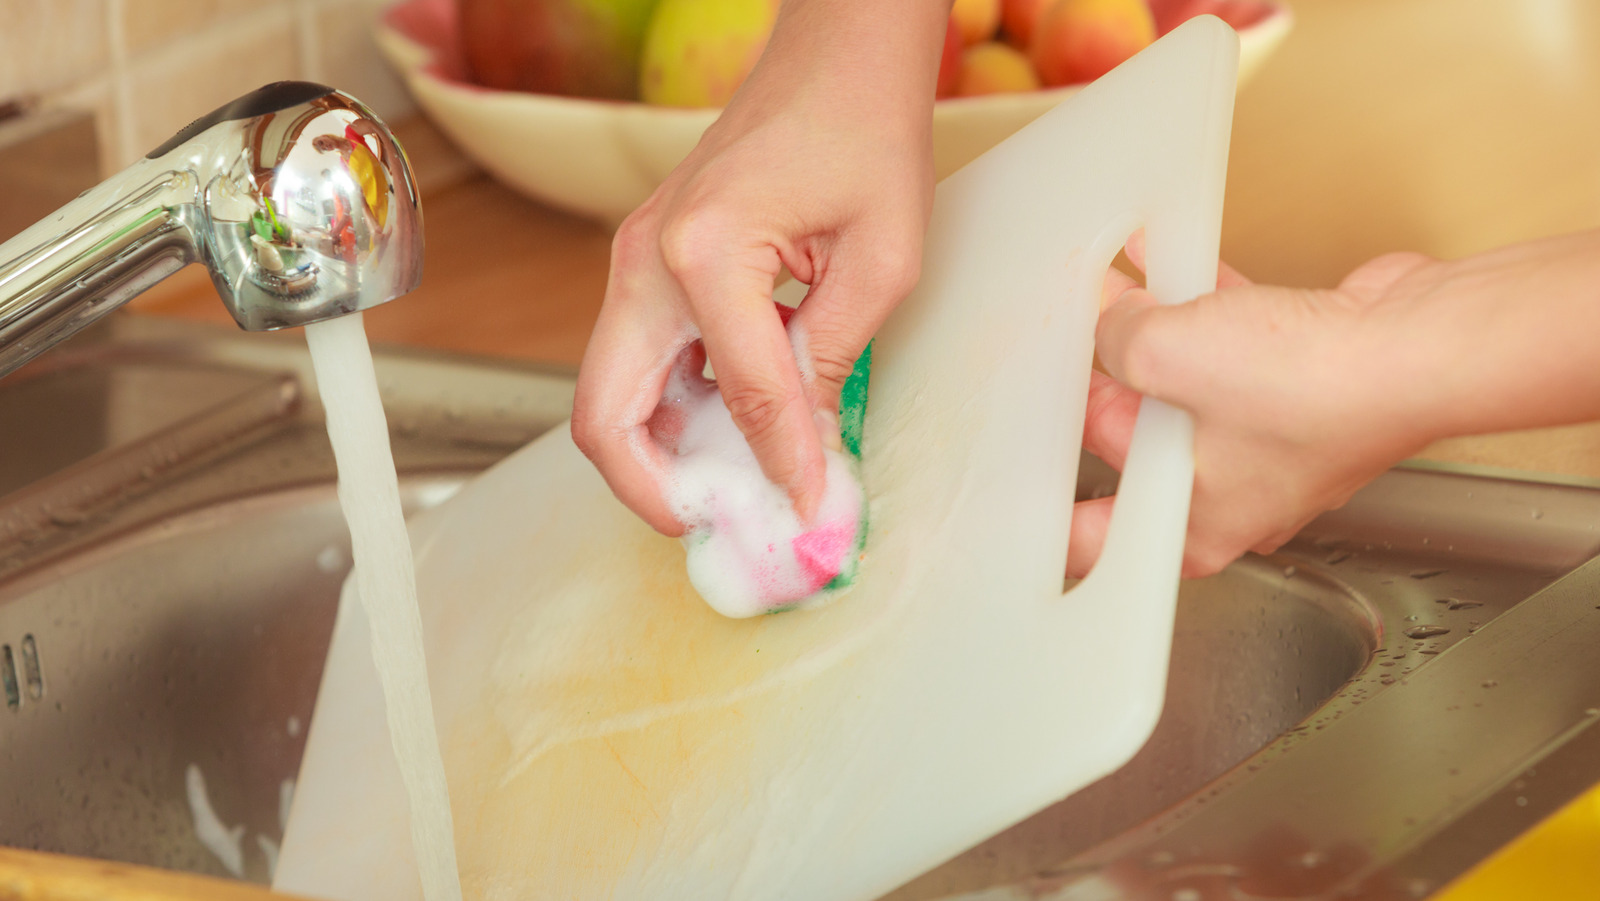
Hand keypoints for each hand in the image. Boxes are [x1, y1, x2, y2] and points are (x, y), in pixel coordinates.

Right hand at [571, 0, 944, 535]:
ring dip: (657, 454)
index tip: (810, 516)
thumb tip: (804, 455)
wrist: (833, 56)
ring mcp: (635, 260)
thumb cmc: (864, 132)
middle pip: (604, 416)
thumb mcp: (880, 261)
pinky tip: (728, 431)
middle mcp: (646, 258)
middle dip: (654, 490)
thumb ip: (830, 363)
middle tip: (717, 526)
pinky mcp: (647, 264)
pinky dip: (668, 411)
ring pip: (609, 394)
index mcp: (705, 251)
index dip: (779, 470)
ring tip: (730, 489)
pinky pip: (636, 361)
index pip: (740, 399)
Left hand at [1068, 233, 1443, 577]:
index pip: (1093, 538)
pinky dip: (1203, 310)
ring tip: (1107, 292)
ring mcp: (1267, 438)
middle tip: (1063, 348)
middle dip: (1100, 387)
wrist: (1416, 349)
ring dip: (1149, 336)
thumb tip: (1111, 322)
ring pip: (1184, 389)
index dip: (1048, 513)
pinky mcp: (1299, 385)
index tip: (1013, 492)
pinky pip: (1232, 346)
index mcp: (1191, 527)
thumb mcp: (1166, 355)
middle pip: (1133, 445)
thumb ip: (1116, 341)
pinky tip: (1172, 263)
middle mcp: (1231, 493)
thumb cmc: (1316, 390)